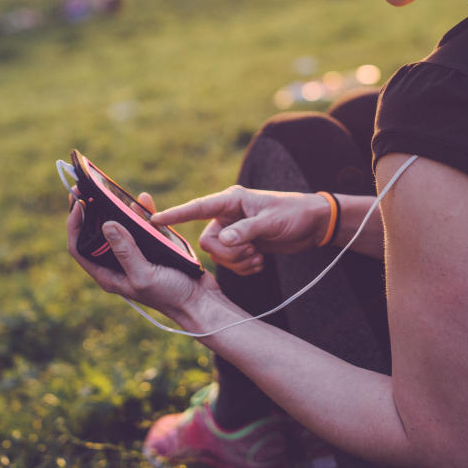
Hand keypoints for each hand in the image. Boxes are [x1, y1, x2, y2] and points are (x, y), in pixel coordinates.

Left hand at [66, 199, 217, 319]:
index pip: (79, 247)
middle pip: (95, 234)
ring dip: (115, 208)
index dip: (74, 224)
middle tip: (86, 187)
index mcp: (109, 274)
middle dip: (90, 211)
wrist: (200, 302)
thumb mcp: (144, 275)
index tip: (78, 202)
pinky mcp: (154, 248)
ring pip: (120, 228)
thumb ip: (126, 251)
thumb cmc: (171, 296)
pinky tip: (142, 200)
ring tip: (109, 188)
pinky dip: (141, 213)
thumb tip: (106, 224)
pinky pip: (143, 227)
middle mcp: (118, 264)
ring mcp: (136, 255)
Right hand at [150, 186, 329, 274]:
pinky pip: (230, 263)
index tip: (154, 220)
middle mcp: (227, 215)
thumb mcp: (271, 222)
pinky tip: (260, 262)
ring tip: (259, 256)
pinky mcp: (241, 244)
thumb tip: (221, 242)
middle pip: (208, 241)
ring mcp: (233, 230)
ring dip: (238, 262)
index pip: (197, 207)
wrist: (313, 224)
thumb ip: (245, 231)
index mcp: (231, 200)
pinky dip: (244, 267)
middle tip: (252, 252)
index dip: (175, 214)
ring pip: (218, 254)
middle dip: (228, 254)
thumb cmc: (294, 214)